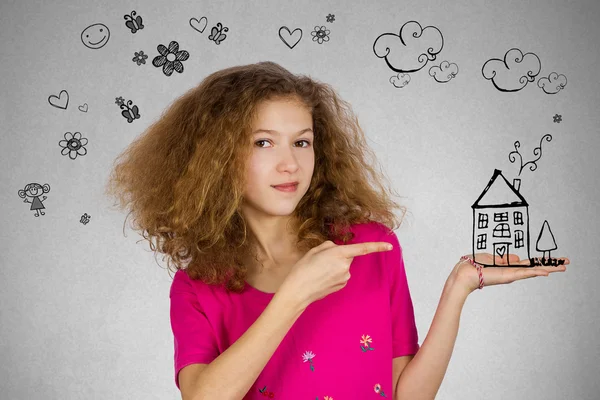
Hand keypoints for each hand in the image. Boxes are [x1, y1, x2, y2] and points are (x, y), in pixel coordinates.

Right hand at [278, 240, 393, 308]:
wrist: (298, 291)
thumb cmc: (303, 269)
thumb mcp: (314, 250)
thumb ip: (329, 246)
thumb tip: (336, 249)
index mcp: (339, 254)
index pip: (362, 249)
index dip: (377, 247)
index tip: (389, 246)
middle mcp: (345, 266)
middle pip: (347, 256)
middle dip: (338, 256)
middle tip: (321, 261)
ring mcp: (345, 277)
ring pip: (343, 266)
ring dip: (334, 266)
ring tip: (318, 271)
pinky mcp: (341, 286)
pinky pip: (340, 275)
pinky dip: (333, 275)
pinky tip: (322, 278)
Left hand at [449, 253, 569, 295]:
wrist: (464, 273)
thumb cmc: (473, 265)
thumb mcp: (491, 257)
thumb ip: (505, 258)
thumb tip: (518, 258)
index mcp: (507, 266)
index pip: (527, 263)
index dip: (540, 261)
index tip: (551, 260)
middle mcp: (512, 271)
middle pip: (535, 267)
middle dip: (550, 265)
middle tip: (566, 263)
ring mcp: (511, 274)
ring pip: (534, 271)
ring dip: (549, 268)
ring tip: (564, 266)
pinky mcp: (508, 275)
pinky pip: (525, 273)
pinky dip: (536, 272)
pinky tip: (547, 271)